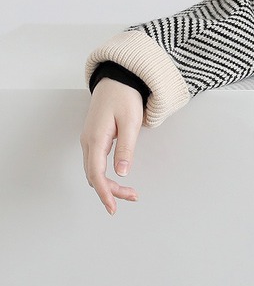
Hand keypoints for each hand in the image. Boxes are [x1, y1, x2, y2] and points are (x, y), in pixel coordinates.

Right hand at [80, 78, 143, 214]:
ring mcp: (89, 140)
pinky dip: (106, 174)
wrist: (117, 78)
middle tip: (133, 196)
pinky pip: (96, 162)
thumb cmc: (125, 97)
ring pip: (94, 170)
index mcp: (95, 139)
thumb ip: (126, 147)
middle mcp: (88, 142)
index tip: (113, 207)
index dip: (105, 192)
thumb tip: (121, 172)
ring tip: (129, 192)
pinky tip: (117, 178)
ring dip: (109, 184)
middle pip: (94, 175)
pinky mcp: (95, 138)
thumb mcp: (130, 121)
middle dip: (111, 191)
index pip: (96, 173)